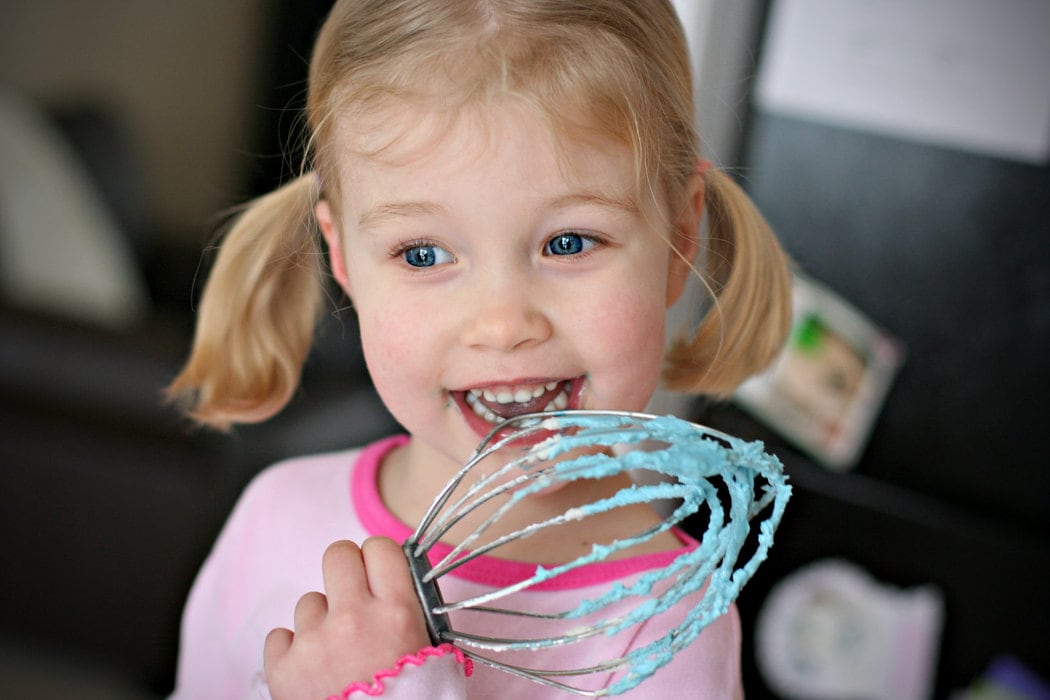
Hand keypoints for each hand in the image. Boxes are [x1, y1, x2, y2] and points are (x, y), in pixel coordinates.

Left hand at [263, 537, 430, 699]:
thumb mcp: (429, 651)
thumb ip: (408, 610)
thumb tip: (393, 578)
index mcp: (398, 613)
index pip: (380, 547)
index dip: (377, 558)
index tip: (377, 572)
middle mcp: (354, 619)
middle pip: (337, 555)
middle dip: (344, 571)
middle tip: (351, 596)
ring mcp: (314, 642)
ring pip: (309, 601)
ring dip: (321, 621)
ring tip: (337, 656)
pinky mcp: (282, 667)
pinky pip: (279, 635)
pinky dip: (293, 651)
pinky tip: (313, 671)